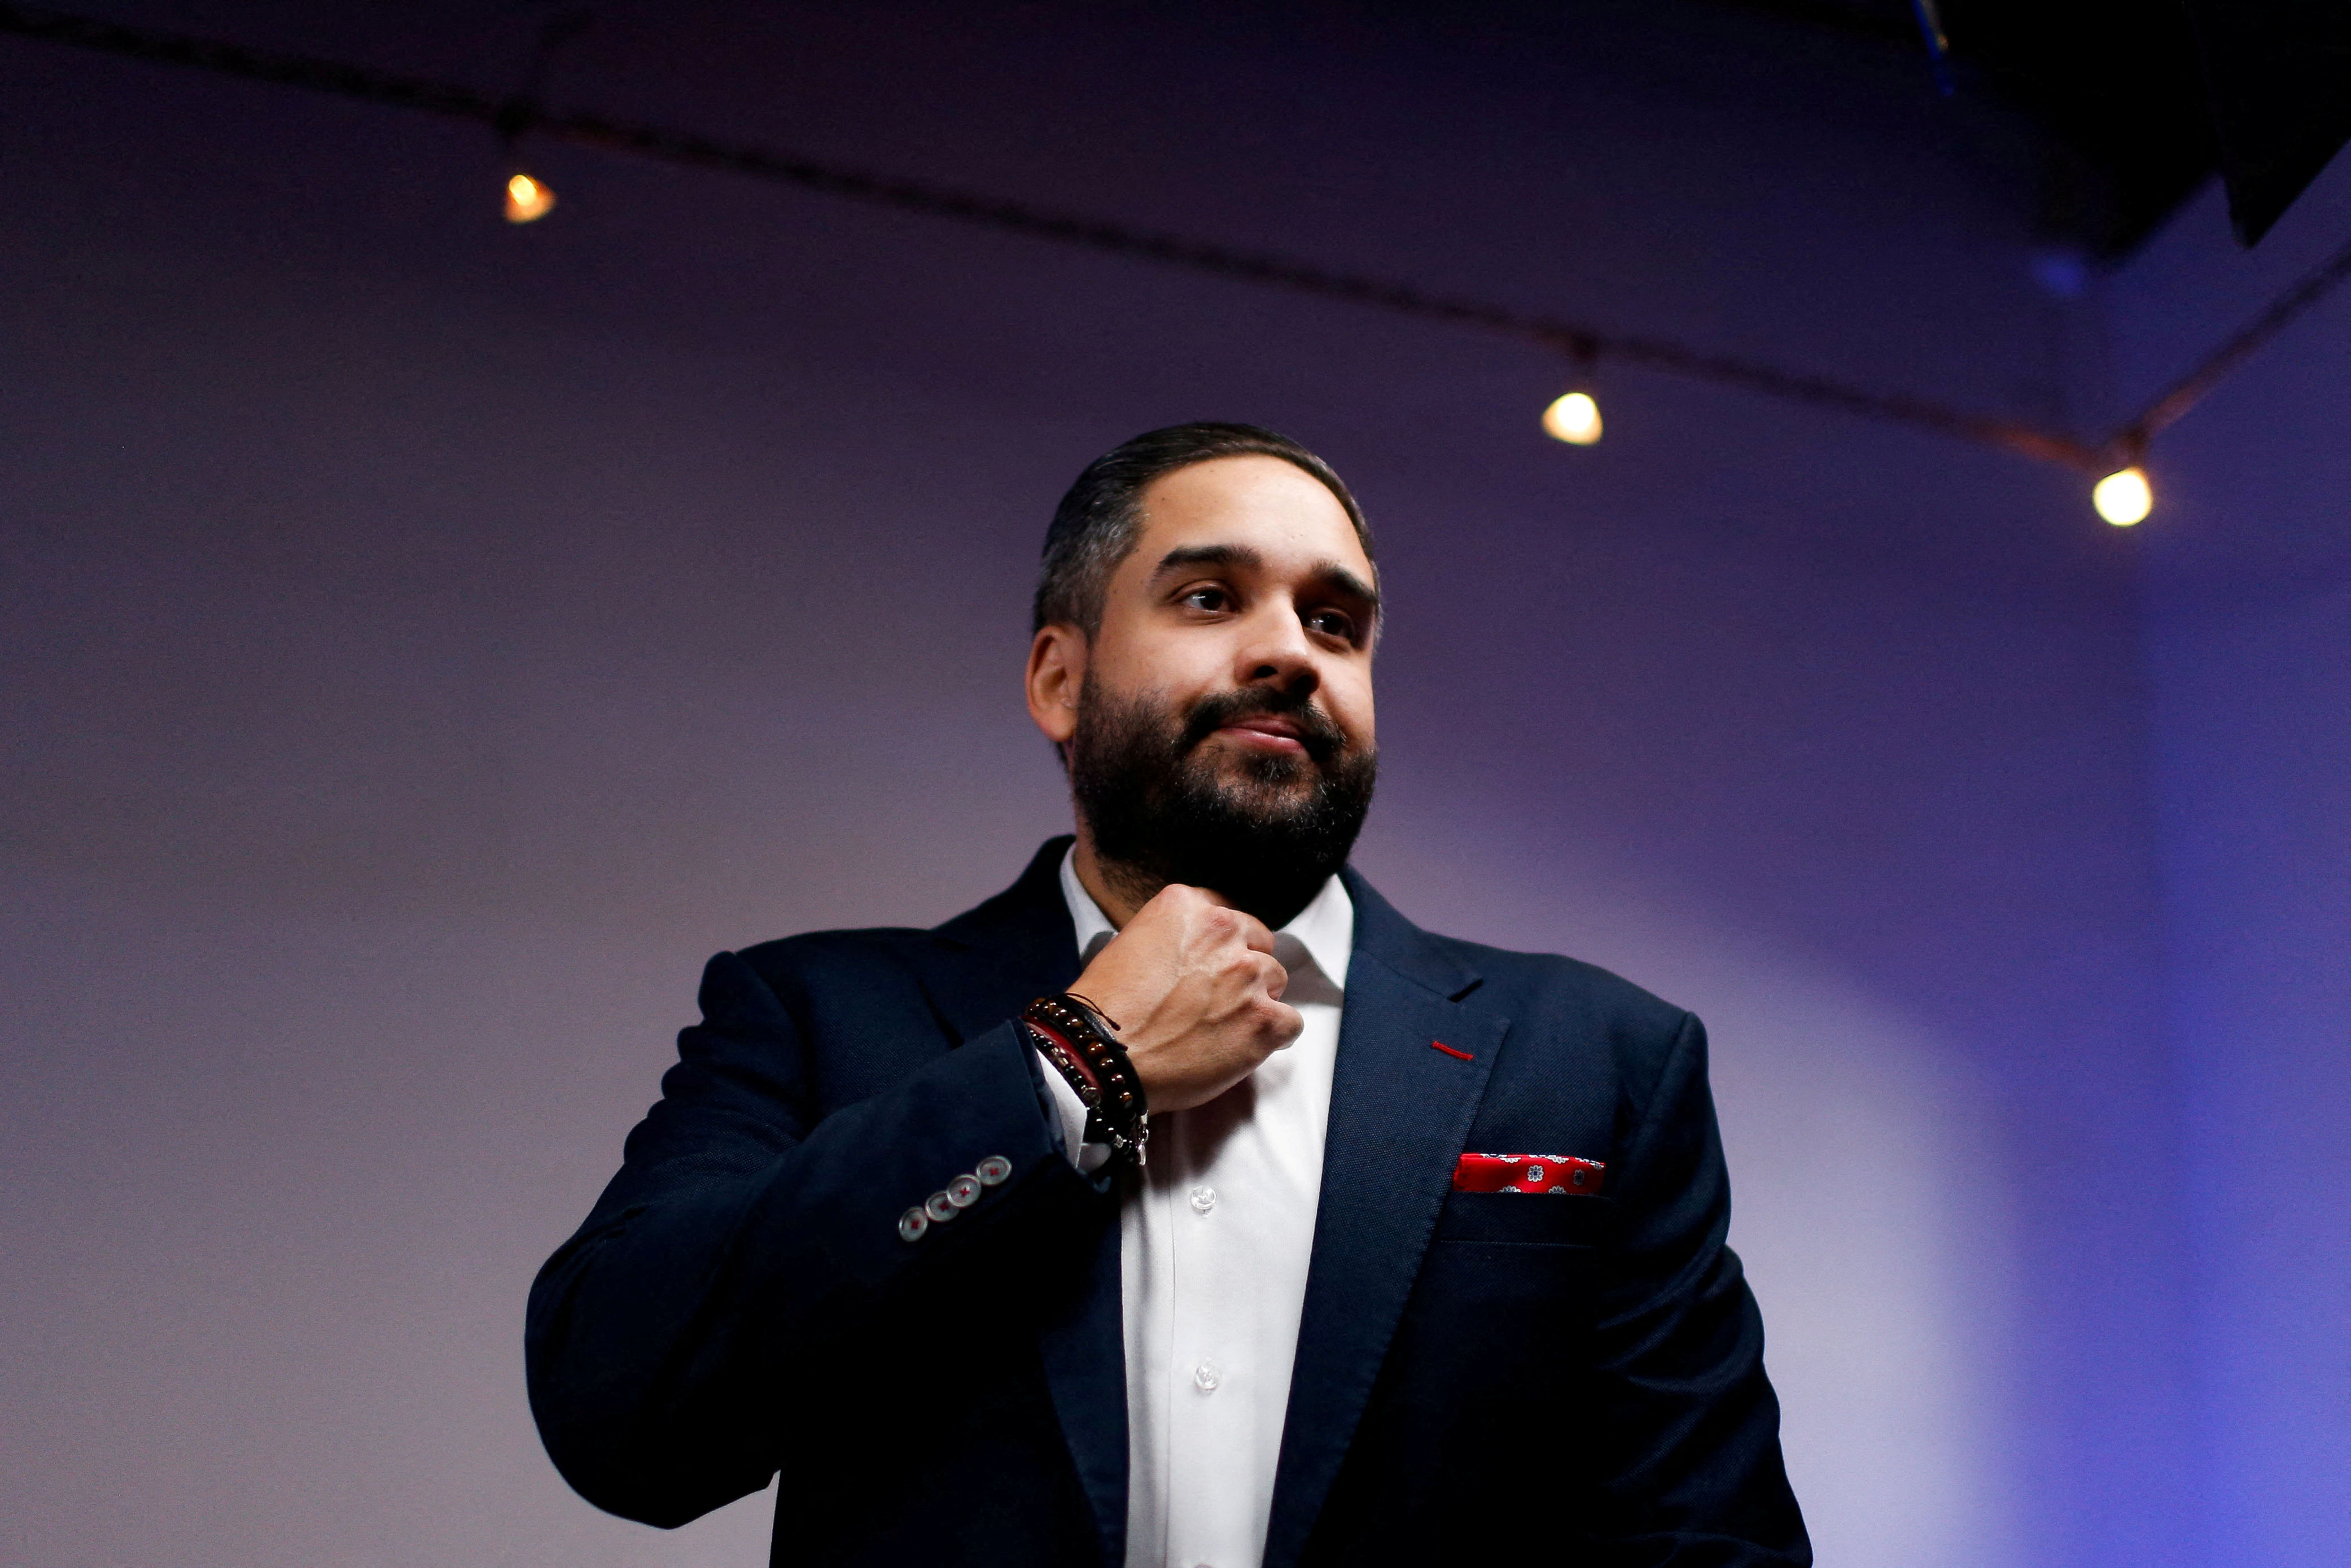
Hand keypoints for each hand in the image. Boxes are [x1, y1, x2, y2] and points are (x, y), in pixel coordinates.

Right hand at [1068, 883, 1301, 1113]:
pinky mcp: (1265, 1020)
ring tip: (1223, 1028)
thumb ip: (1175, 938)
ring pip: (1276, 981)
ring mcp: (1249, 975)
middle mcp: (1224, 932)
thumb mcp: (1131, 944)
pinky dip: (1272, 1037)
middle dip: (1242, 969)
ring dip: (1256, 1001)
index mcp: (1188, 906)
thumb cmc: (1106, 1010)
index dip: (1221, 945)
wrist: (1104, 1057)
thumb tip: (1196, 954)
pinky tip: (1242, 1048)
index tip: (1209, 966)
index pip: (1228, 914)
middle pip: (1258, 944)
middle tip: (1215, 999)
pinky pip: (1291, 1023)